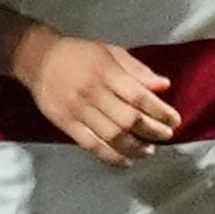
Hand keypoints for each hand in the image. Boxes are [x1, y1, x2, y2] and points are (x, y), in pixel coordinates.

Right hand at [18, 30, 179, 166]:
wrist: (39, 59)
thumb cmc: (81, 54)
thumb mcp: (111, 53)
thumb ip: (138, 70)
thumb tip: (165, 86)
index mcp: (106, 72)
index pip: (139, 96)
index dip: (160, 111)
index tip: (175, 120)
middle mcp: (93, 92)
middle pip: (128, 119)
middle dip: (152, 131)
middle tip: (167, 136)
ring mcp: (78, 111)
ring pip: (111, 136)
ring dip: (135, 148)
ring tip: (150, 151)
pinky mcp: (66, 125)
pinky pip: (92, 146)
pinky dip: (112, 157)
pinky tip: (127, 161)